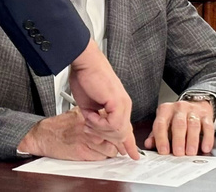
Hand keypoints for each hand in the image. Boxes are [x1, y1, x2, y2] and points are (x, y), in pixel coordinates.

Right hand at [17, 108, 119, 160]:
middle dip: (119, 141)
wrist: (43, 135)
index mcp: (89, 114)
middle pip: (116, 135)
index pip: (114, 121)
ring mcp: (87, 138)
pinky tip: (95, 151)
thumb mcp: (77, 113)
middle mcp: (89, 125)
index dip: (123, 129)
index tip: (125, 134)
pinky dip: (102, 156)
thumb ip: (94, 116)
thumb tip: (111, 120)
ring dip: (111, 150)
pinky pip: (101, 157)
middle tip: (119, 144)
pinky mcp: (83, 151)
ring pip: (111, 148)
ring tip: (103, 147)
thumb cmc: (59, 125)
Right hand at [67, 39, 139, 158]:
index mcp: (118, 105)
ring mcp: (122, 104)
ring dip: (99, 128)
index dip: (128, 143)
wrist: (84, 62)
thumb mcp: (90, 105)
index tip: (130, 154)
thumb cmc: (85, 77)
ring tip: (89, 118)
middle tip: (93, 131)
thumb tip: (98, 132)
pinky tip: (91, 114)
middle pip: (123, 134)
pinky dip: (98, 122)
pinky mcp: (118, 102)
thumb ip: (97, 119)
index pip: (126, 129)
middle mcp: (124, 105)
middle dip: (108, 139)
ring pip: (117, 131)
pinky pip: (112, 124)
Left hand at [146, 100, 214, 156]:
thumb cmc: (176, 117)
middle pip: (178, 124)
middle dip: (178, 140)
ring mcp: (193, 110)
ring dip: (192, 140)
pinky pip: (208, 126)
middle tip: (178, 153)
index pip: (161, 124)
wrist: (195, 103)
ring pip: (193, 125)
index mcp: (165, 110)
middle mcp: (179, 108)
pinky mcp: (206, 115)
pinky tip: (205, 148)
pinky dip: (207, 138)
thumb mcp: (164, 122)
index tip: (163, 151)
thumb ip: (156, 134)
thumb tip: (148, 144)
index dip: (161, 138)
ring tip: (190, 152)